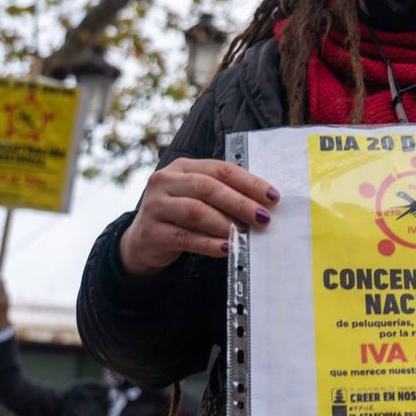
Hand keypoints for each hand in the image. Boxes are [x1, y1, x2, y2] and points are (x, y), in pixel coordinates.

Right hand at [120, 157, 280, 275]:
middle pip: (208, 187)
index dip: (248, 182)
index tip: (272, 196)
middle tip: (263, 217)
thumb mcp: (198, 197)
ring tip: (246, 233)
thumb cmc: (181, 215)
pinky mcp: (151, 232)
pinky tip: (227, 248)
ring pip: (196, 211)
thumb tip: (264, 205)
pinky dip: (209, 244)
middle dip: (240, 203)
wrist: (143, 240)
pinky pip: (185, 238)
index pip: (220, 169)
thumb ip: (224, 194)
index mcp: (182, 166)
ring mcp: (155, 206)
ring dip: (226, 223)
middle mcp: (165, 181)